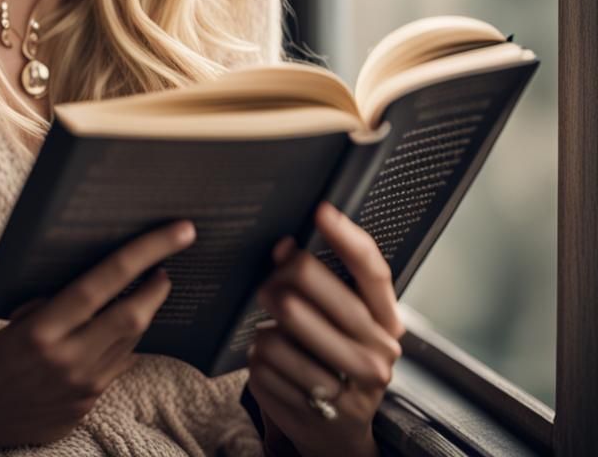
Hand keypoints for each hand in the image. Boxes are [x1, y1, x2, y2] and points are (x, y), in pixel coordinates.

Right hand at [0, 219, 196, 451]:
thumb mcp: (17, 316)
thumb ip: (59, 300)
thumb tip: (105, 274)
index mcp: (43, 330)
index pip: (103, 283)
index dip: (144, 254)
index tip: (177, 233)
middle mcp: (67, 362)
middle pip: (131, 318)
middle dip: (156, 289)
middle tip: (166, 268)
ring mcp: (80, 390)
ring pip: (130, 345)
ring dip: (143, 316)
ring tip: (147, 293)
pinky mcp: (84, 410)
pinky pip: (117, 370)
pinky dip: (124, 346)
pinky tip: (122, 331)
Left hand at [245, 203, 404, 456]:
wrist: (340, 435)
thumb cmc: (336, 358)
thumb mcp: (341, 321)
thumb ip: (319, 283)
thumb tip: (283, 247)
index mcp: (386, 322)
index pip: (371, 270)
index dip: (345, 235)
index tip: (321, 210)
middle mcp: (377, 354)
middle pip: (306, 285)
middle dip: (275, 278)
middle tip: (270, 288)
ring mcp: (349, 386)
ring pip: (275, 326)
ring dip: (265, 326)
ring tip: (278, 335)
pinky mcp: (313, 409)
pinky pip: (261, 360)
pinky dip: (257, 356)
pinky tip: (274, 364)